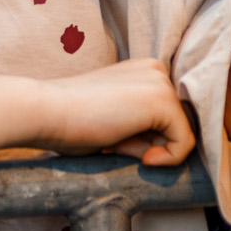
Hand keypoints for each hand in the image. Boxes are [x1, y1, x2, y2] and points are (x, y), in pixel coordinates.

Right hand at [36, 58, 195, 166]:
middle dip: (150, 143)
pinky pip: (184, 143)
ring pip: (179, 134)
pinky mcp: (163, 101)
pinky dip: (168, 159)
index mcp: (143, 71)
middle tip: (115, 141)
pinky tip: (143, 158)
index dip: (145, 138)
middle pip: (173, 124)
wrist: (47, 111)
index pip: (164, 116)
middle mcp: (156, 70)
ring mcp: (161, 83)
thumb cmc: (70, 121)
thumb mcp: (114, 121)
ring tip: (118, 141)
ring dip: (152, 149)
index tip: (118, 142)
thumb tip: (166, 149)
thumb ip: (141, 128)